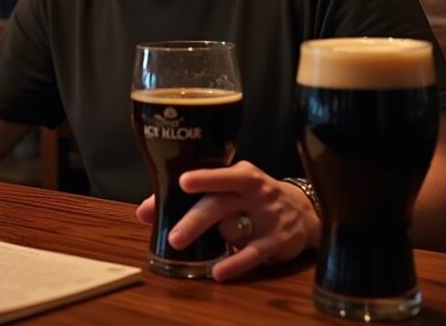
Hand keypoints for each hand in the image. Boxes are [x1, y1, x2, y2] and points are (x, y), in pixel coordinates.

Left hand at [135, 161, 319, 281]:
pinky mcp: (277, 240)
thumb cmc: (250, 197)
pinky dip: (235, 263)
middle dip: (195, 220)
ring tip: (196, 249)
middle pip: (220, 204)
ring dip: (216, 239)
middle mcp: (255, 191)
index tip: (182, 182)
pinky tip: (219, 271)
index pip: (220, 174)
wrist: (302, 212)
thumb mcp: (227, 190)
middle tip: (174, 238)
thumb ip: (187, 199)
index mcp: (241, 174)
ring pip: (234, 228)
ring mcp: (268, 215)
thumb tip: (144, 211)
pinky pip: (253, 253)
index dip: (203, 178)